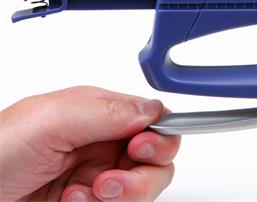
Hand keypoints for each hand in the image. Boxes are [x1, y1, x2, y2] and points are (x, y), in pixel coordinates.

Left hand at [0, 86, 180, 201]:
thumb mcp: (50, 120)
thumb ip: (107, 111)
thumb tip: (155, 109)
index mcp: (100, 113)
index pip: (153, 119)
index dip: (159, 135)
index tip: (141, 149)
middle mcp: (104, 144)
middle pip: (156, 158)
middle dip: (143, 174)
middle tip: (110, 182)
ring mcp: (97, 177)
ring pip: (142, 188)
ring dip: (121, 196)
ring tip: (85, 195)